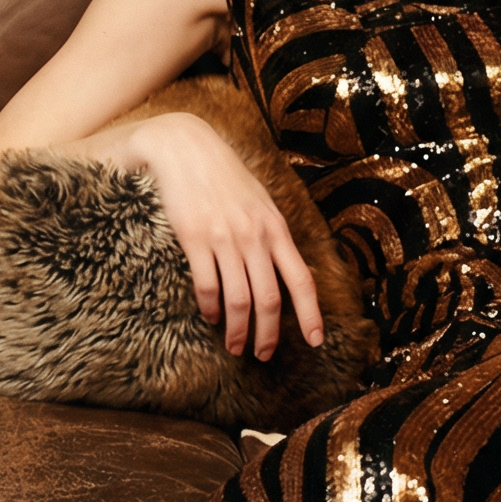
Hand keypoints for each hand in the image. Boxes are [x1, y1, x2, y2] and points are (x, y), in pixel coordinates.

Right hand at [120, 112, 322, 360]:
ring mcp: (225, 239)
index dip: (310, 314)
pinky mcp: (195, 239)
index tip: (315, 340)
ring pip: (238, 300)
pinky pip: (207, 285)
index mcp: (275, 228)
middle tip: (262, 355)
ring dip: (238, 330)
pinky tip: (210, 317)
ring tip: (234, 346)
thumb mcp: (259, 200)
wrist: (185, 146)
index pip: (302, 279)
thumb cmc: (223, 175)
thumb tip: (284, 264)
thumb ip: (271, 232)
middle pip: (269, 299)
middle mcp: (255, 236)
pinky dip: (210, 308)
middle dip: (268, 334)